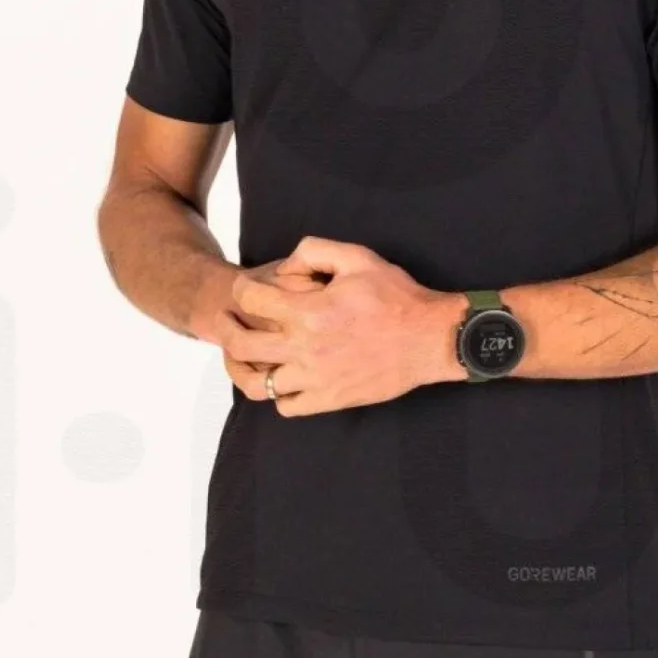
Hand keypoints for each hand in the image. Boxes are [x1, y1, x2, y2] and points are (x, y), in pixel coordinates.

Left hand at [220, 236, 457, 415]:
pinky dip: (279, 395)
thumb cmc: (396, 297)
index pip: (249, 298)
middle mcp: (304, 347)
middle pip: (242, 343)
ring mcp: (315, 378)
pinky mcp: (330, 399)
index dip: (241, 289)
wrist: (430, 339)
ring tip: (247, 358)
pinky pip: (287, 406)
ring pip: (258, 384)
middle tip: (228, 321)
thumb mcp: (357, 257)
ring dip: (246, 368)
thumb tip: (286, 264)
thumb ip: (314, 251)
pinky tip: (285, 379)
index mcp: (308, 310)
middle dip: (228, 328)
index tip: (245, 289)